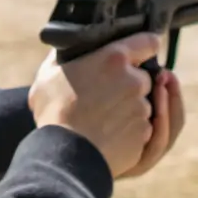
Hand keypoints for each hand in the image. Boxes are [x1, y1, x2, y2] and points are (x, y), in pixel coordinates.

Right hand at [29, 33, 183, 179]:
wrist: (66, 155)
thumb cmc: (54, 112)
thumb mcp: (48, 75)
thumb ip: (64, 56)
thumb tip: (66, 44)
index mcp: (114, 59)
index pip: (148, 42)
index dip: (145, 46)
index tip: (140, 52)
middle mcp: (135, 80)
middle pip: (145, 77)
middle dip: (131, 84)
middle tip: (106, 95)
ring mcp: (142, 108)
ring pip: (143, 104)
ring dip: (130, 109)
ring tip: (103, 119)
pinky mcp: (145, 133)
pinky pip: (142, 128)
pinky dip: (130, 130)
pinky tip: (108, 134)